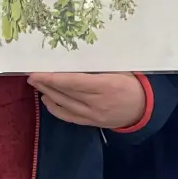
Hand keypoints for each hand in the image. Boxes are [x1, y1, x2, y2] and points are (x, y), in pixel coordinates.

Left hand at [28, 72, 147, 129]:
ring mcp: (94, 115)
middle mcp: (98, 102)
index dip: (53, 78)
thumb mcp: (121, 68)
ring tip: (37, 85)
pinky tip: (47, 100)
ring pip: (65, 105)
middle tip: (32, 75)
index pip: (73, 83)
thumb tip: (75, 55)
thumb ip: (100, 65)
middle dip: (46, 85)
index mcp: (107, 85)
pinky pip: (70, 117)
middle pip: (66, 94)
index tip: (38, 72)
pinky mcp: (92, 123)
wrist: (145, 108)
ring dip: (48, 95)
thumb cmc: (133, 82)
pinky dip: (56, 109)